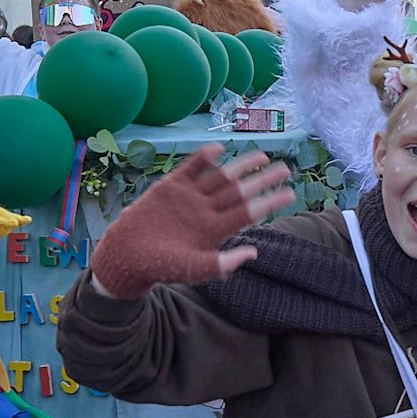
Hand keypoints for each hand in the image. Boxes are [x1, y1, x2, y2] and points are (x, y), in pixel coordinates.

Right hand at [87, 146, 293, 297]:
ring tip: (261, 156)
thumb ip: (221, 263)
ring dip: (240, 166)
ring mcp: (189, 197)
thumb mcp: (193, 269)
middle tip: (285, 168)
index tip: (289, 193)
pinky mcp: (170, 187)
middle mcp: (206, 210)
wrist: (127, 256)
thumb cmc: (161, 266)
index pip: (248, 212)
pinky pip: (190, 169)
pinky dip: (202, 158)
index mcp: (215, 229)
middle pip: (239, 191)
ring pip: (220, 177)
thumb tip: (253, 254)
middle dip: (262, 179)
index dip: (269, 201)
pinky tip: (218, 149)